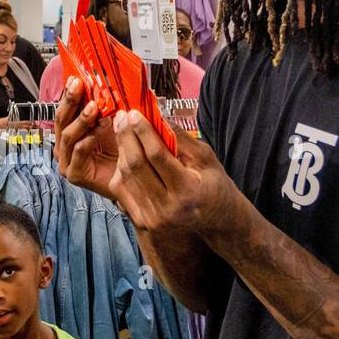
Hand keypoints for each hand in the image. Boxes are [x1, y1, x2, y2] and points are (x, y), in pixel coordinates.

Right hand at [55, 77, 118, 197]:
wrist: (132, 180)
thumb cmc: (121, 152)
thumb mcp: (112, 125)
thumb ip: (104, 108)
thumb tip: (103, 83)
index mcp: (69, 133)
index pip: (65, 110)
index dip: (68, 95)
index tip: (75, 79)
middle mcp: (64, 147)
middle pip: (61, 120)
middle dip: (70, 101)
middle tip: (79, 87)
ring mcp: (67, 161)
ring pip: (67, 135)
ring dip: (81, 120)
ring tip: (94, 108)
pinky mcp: (74, 174)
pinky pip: (77, 152)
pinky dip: (88, 139)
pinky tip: (99, 131)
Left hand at [109, 109, 241, 246]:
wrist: (217, 221)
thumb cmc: (214, 186)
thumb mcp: (206, 158)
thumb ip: (181, 138)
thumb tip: (156, 116)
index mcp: (187, 192)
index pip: (156, 155)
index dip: (143, 132)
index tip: (134, 114)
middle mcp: (167, 209)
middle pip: (136, 166)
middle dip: (126, 137)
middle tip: (122, 117)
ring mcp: (152, 220)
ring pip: (125, 178)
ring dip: (121, 151)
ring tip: (123, 132)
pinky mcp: (143, 224)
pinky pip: (122, 192)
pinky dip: (121, 171)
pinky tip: (125, 156)